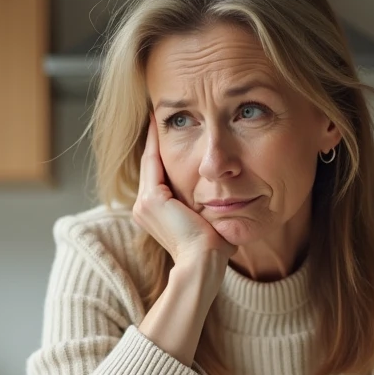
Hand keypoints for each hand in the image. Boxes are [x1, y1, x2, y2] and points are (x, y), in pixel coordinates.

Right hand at [132, 113, 235, 267]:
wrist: (203, 263)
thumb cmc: (214, 248)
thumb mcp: (210, 221)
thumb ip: (211, 205)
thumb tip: (229, 195)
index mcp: (155, 214)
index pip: (158, 176)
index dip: (162, 153)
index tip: (170, 131)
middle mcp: (143, 208)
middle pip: (151, 165)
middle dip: (156, 139)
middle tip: (161, 113)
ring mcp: (144, 204)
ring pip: (150, 160)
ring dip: (154, 135)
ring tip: (158, 111)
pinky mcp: (151, 199)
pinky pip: (153, 160)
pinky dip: (155, 139)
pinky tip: (159, 120)